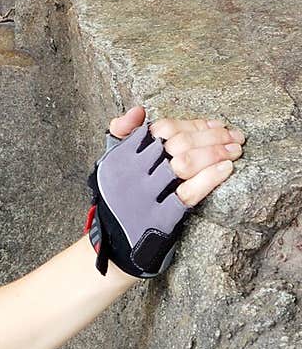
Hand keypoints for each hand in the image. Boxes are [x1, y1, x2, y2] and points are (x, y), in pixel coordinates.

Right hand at [106, 104, 244, 205]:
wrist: (112, 237)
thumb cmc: (117, 194)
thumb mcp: (112, 160)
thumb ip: (123, 131)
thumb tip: (138, 111)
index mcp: (126, 153)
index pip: (166, 128)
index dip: (196, 125)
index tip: (216, 125)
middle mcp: (135, 170)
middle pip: (179, 144)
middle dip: (213, 137)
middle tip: (235, 137)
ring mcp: (148, 194)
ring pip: (185, 165)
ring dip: (215, 154)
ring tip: (235, 151)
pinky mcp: (161, 217)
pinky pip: (188, 193)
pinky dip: (209, 179)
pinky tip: (225, 169)